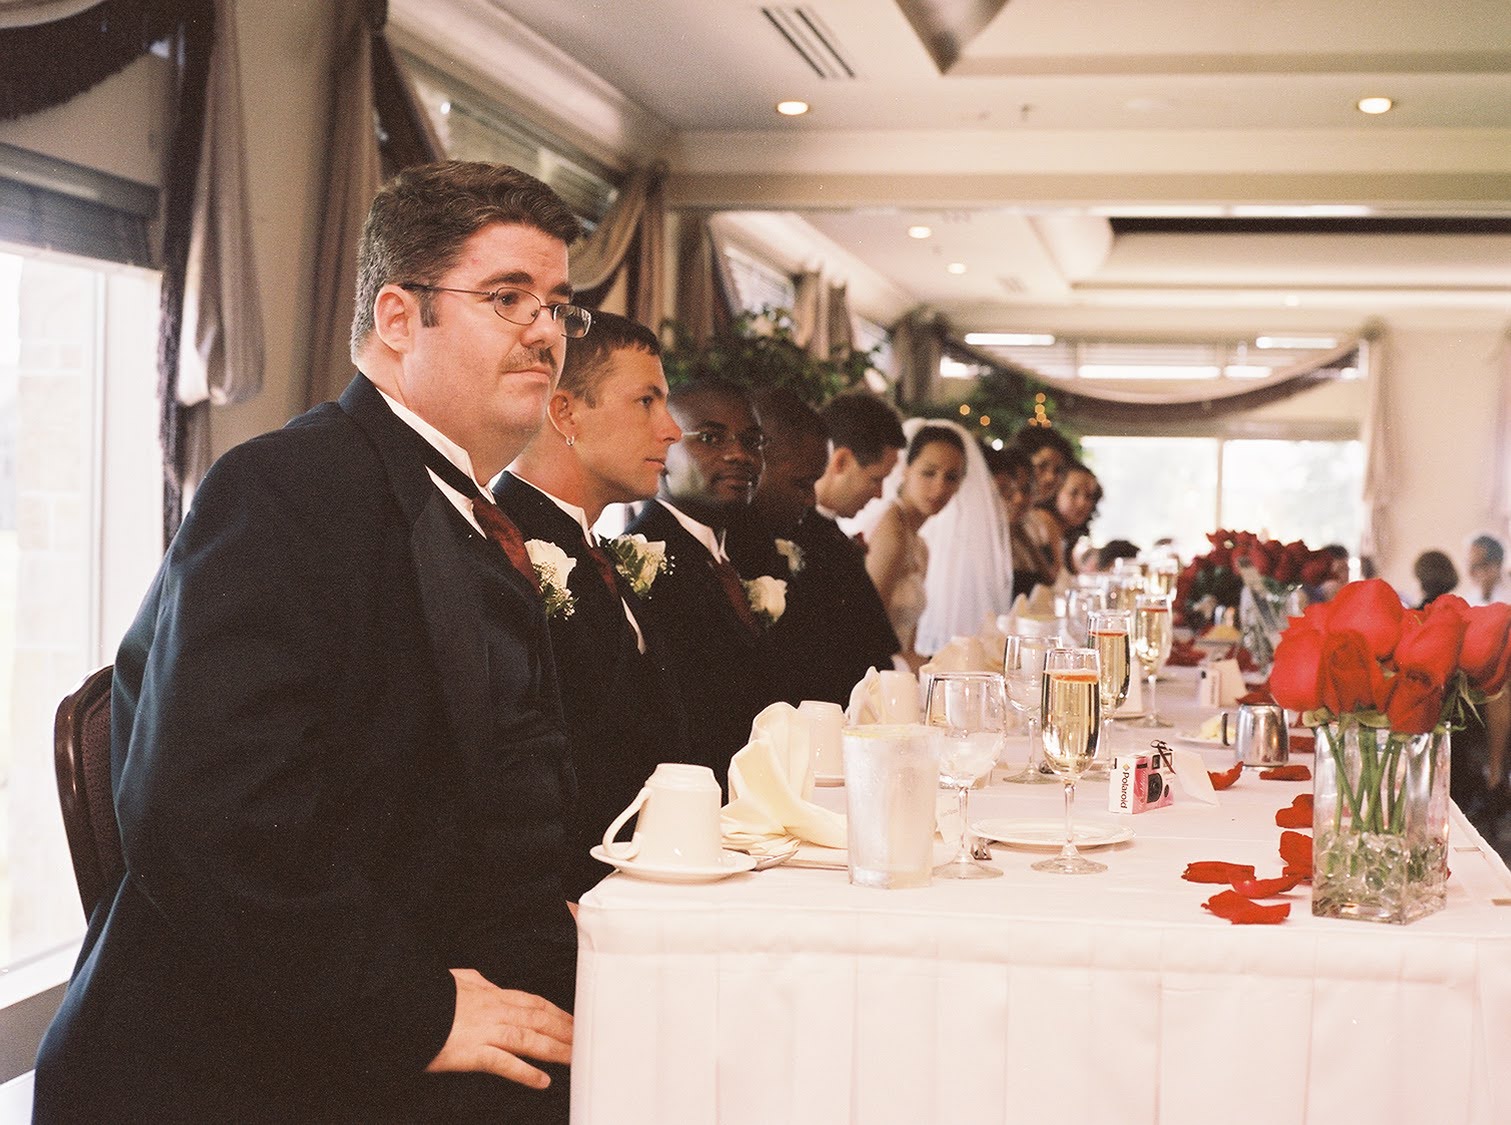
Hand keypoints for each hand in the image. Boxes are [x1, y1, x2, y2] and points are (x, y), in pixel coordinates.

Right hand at [426, 968, 573, 1088]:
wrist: (404, 1003)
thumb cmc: (427, 994)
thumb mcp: (455, 979)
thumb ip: (474, 981)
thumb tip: (484, 981)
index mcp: (491, 994)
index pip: (533, 1002)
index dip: (557, 1011)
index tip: (573, 1018)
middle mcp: (495, 1011)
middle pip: (539, 1019)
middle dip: (566, 1029)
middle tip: (587, 1038)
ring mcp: (486, 1031)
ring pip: (530, 1040)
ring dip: (556, 1049)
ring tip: (576, 1058)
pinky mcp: (472, 1053)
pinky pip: (505, 1064)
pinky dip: (526, 1073)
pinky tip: (543, 1081)